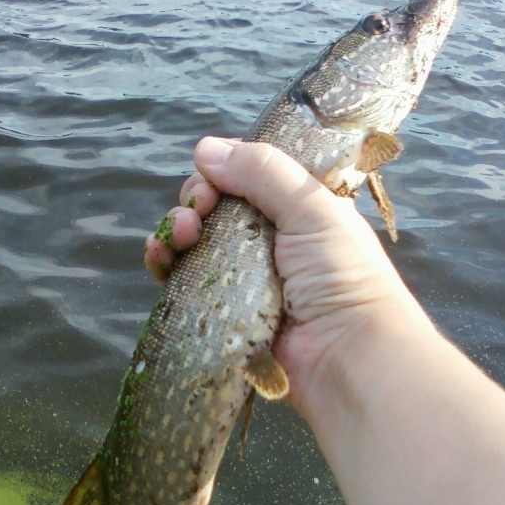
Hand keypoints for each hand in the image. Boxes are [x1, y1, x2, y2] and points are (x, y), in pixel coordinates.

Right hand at [145, 137, 417, 421]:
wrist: (346, 356)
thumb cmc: (342, 276)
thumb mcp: (312, 208)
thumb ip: (262, 171)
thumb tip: (204, 149)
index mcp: (297, 210)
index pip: (247, 178)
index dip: (223, 173)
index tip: (212, 181)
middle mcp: (269, 240)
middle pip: (215, 208)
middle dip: (196, 201)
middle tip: (197, 212)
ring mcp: (243, 277)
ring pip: (194, 242)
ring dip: (176, 229)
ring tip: (179, 234)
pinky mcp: (222, 311)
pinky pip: (183, 282)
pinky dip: (165, 264)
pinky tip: (158, 256)